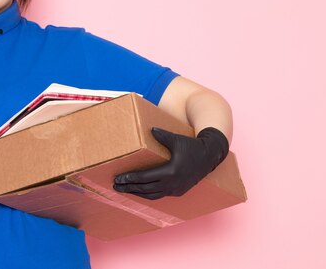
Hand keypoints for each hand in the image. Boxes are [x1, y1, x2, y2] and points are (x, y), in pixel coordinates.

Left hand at [113, 127, 228, 199]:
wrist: (210, 157)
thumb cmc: (192, 146)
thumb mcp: (176, 139)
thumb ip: (162, 135)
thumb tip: (150, 129)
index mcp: (170, 171)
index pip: (144, 177)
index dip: (130, 178)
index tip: (118, 178)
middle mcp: (172, 184)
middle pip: (145, 188)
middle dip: (129, 188)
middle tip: (115, 186)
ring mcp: (175, 189)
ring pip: (152, 195)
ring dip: (137, 193)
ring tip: (124, 190)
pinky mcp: (178, 192)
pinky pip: (159, 195)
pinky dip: (148, 195)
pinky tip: (140, 192)